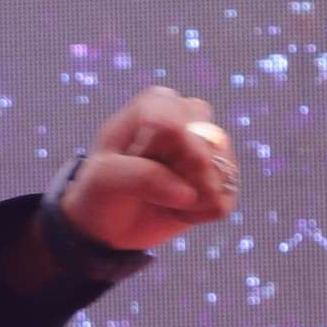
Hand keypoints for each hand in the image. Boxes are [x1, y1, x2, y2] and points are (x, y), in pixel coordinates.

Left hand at [57, 88, 241, 255]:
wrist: (107, 222)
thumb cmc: (102, 189)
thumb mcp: (105, 178)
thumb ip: (143, 177)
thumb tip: (189, 193)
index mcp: (158, 103)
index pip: (174, 129)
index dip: (152, 156)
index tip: (131, 159)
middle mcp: (193, 118)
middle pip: (202, 154)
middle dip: (173, 178)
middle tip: (145, 182)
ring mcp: (213, 148)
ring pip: (218, 178)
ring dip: (185, 200)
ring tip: (160, 197)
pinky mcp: (224, 180)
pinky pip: (222, 203)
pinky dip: (195, 215)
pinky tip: (176, 208)